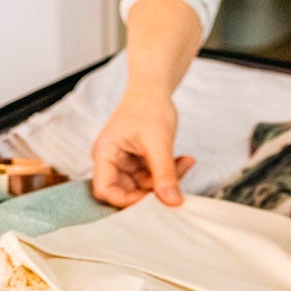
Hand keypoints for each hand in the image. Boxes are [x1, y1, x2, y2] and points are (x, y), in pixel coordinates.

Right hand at [91, 90, 195, 207]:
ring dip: (167, 179)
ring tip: (185, 163)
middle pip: (127, 191)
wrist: (155, 87)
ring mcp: (127, 163)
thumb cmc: (148, 106)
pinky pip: (154, 176)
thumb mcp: (158, 142)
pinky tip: (185, 160)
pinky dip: (171, 172)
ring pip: (145, 186)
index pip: (105, 190)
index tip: (150, 200)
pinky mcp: (140, 162)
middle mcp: (112, 161)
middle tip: (173, 185)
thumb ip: (164, 174)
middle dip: (152, 190)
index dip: (125, 201)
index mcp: (105, 154)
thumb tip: (173, 202)